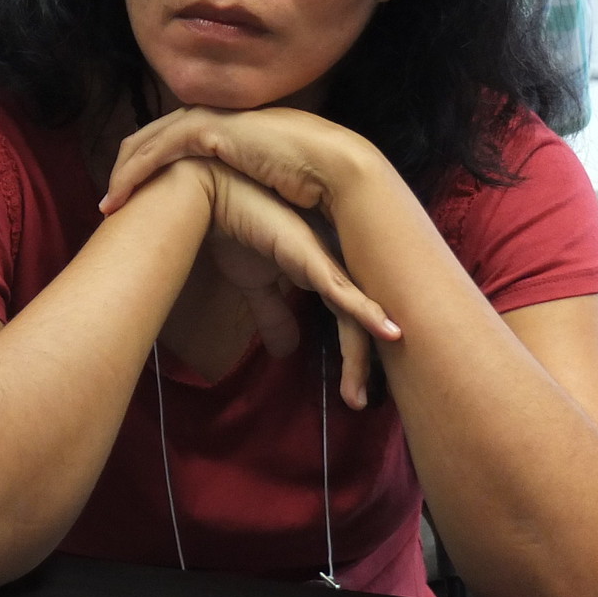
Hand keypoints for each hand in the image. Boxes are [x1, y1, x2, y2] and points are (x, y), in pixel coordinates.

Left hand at [101, 105, 370, 220]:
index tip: (129, 196)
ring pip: (146, 143)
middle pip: (148, 138)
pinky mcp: (206, 130)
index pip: (168, 140)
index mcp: (221, 125)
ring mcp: (206, 119)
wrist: (332, 164)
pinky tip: (119, 197)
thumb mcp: (263, 179)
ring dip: (122, 174)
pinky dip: (133, 174)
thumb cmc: (308, 179)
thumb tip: (232, 206)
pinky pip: (156, 152)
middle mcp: (209, 116)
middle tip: (109, 203)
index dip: (145, 165)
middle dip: (124, 168)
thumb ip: (242, 183)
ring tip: (108, 206)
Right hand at [184, 160, 396, 401]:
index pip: (346, 318)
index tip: (353, 391)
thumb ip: (272, 313)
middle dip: (360, 364)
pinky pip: (341, 288)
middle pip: (356, 320)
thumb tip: (282, 351)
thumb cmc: (232, 228)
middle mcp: (329, 264)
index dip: (353, 354)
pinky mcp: (309, 254)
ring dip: (359, 356)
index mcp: (319, 270)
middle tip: (357, 402)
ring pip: (353, 313)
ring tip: (358, 395)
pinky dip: (365, 311)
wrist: (209, 195)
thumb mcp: (253, 283)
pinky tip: (388, 331)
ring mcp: (323, 258)